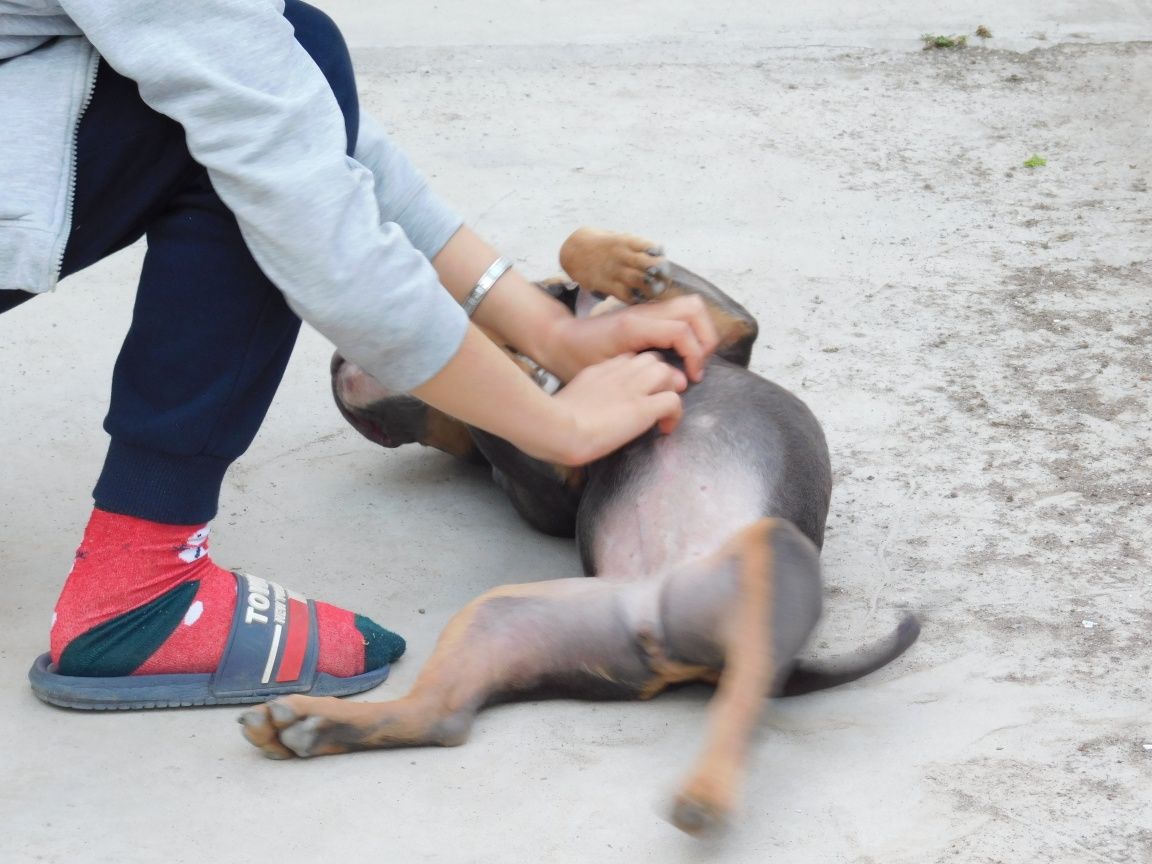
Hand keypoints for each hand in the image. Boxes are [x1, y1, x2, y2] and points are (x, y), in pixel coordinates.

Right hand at [542, 352, 686, 465]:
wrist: (555, 429)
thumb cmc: (551, 424)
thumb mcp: (564, 403)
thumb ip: (580, 401)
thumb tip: (580, 416)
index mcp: (597, 372)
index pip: (627, 359)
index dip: (638, 372)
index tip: (637, 390)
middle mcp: (617, 374)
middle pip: (651, 359)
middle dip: (660, 376)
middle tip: (657, 398)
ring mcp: (632, 389)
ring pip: (666, 372)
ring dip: (670, 390)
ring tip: (664, 412)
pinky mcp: (642, 407)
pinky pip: (674, 401)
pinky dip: (675, 415)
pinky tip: (664, 429)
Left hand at [544, 295, 719, 383]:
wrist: (559, 338)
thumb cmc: (576, 359)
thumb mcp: (605, 370)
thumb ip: (641, 375)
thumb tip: (678, 381)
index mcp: (633, 326)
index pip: (681, 331)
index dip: (695, 355)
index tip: (692, 379)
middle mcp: (644, 311)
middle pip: (693, 308)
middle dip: (705, 337)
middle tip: (698, 365)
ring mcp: (646, 309)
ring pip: (690, 306)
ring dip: (700, 331)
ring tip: (694, 358)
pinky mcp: (647, 313)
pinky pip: (680, 312)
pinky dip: (690, 329)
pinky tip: (681, 353)